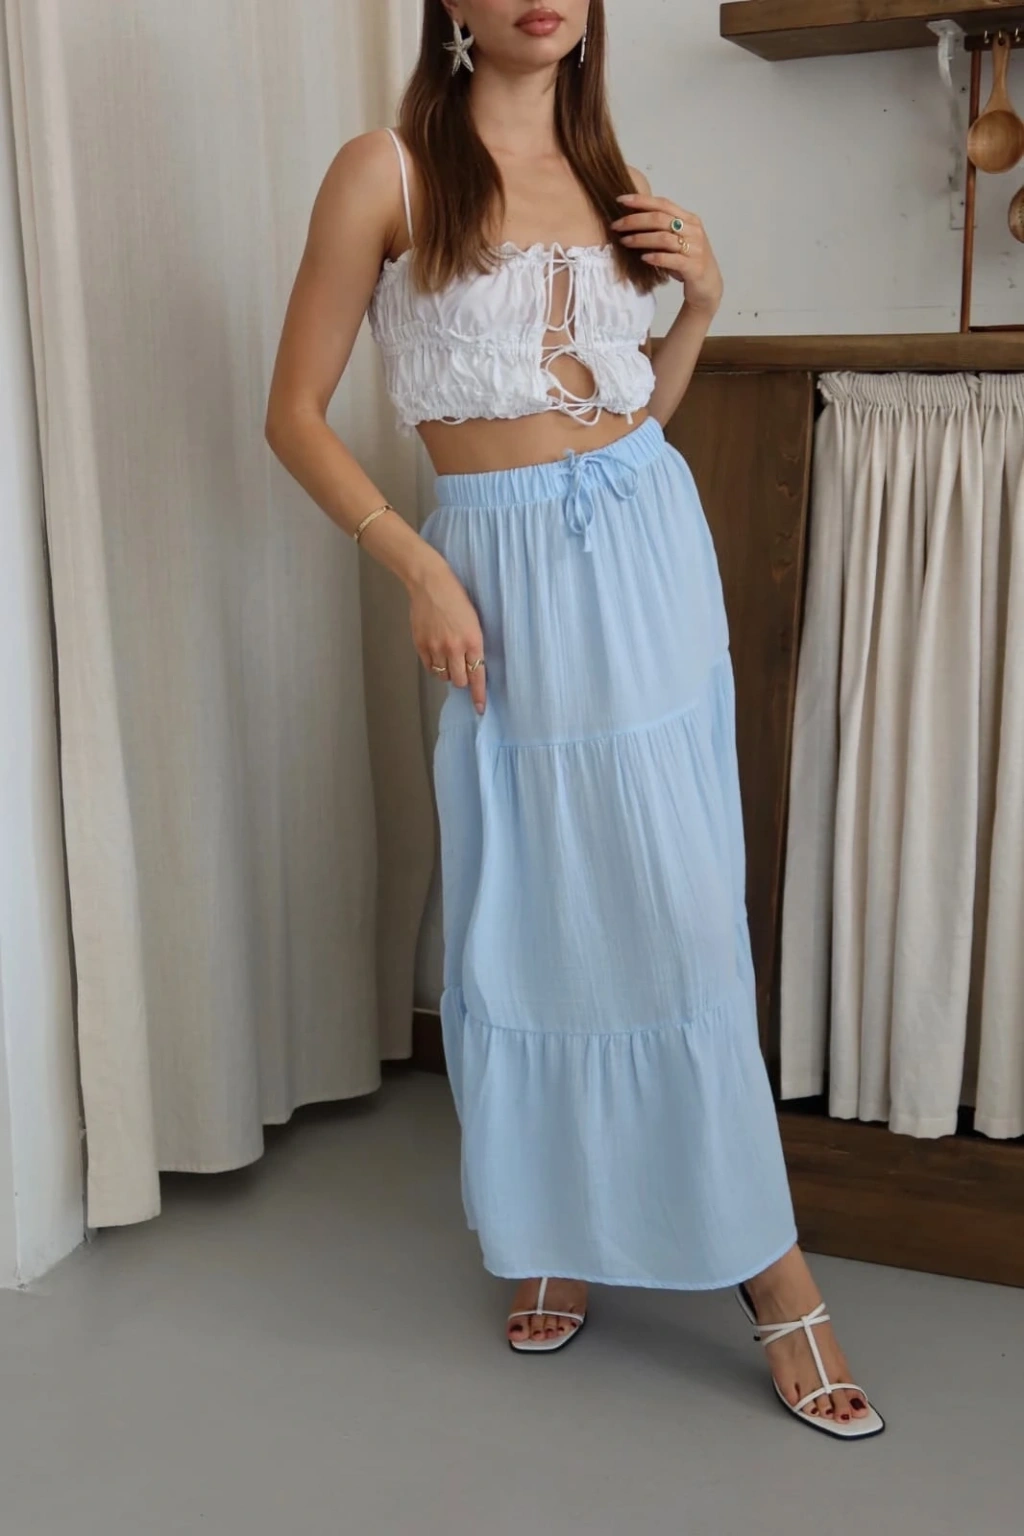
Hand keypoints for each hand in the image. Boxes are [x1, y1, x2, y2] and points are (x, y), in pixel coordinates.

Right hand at [408, 555, 486, 714]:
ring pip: (444, 675)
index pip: (477, 675)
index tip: (480, 709)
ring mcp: (435, 647)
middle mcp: (454, 647)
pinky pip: (429, 667)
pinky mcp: (420, 645)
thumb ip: (473, 645)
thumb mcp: (474, 621)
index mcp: (473, 640)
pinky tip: (436, 653)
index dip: (479, 695)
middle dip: (462, 679)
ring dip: (448, 672)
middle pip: (459, 680)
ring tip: (448, 656)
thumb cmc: (456, 598)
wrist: (430, 583)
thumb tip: (472, 667)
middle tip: (462, 668)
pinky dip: (434, 665)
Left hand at [612, 194, 723, 316]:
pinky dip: (655, 257)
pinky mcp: (693, 266)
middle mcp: (693, 230)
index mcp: (689, 219)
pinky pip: (671, 259)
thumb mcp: (677, 241)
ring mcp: (695, 248)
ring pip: (663, 238)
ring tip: (624, 242)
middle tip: (616, 226)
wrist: (708, 286)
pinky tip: (643, 258)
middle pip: (660, 219)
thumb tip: (631, 220)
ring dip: (640, 239)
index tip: (620, 200)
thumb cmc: (688, 262)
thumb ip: (662, 229)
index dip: (641, 200)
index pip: (663, 204)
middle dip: (635, 220)